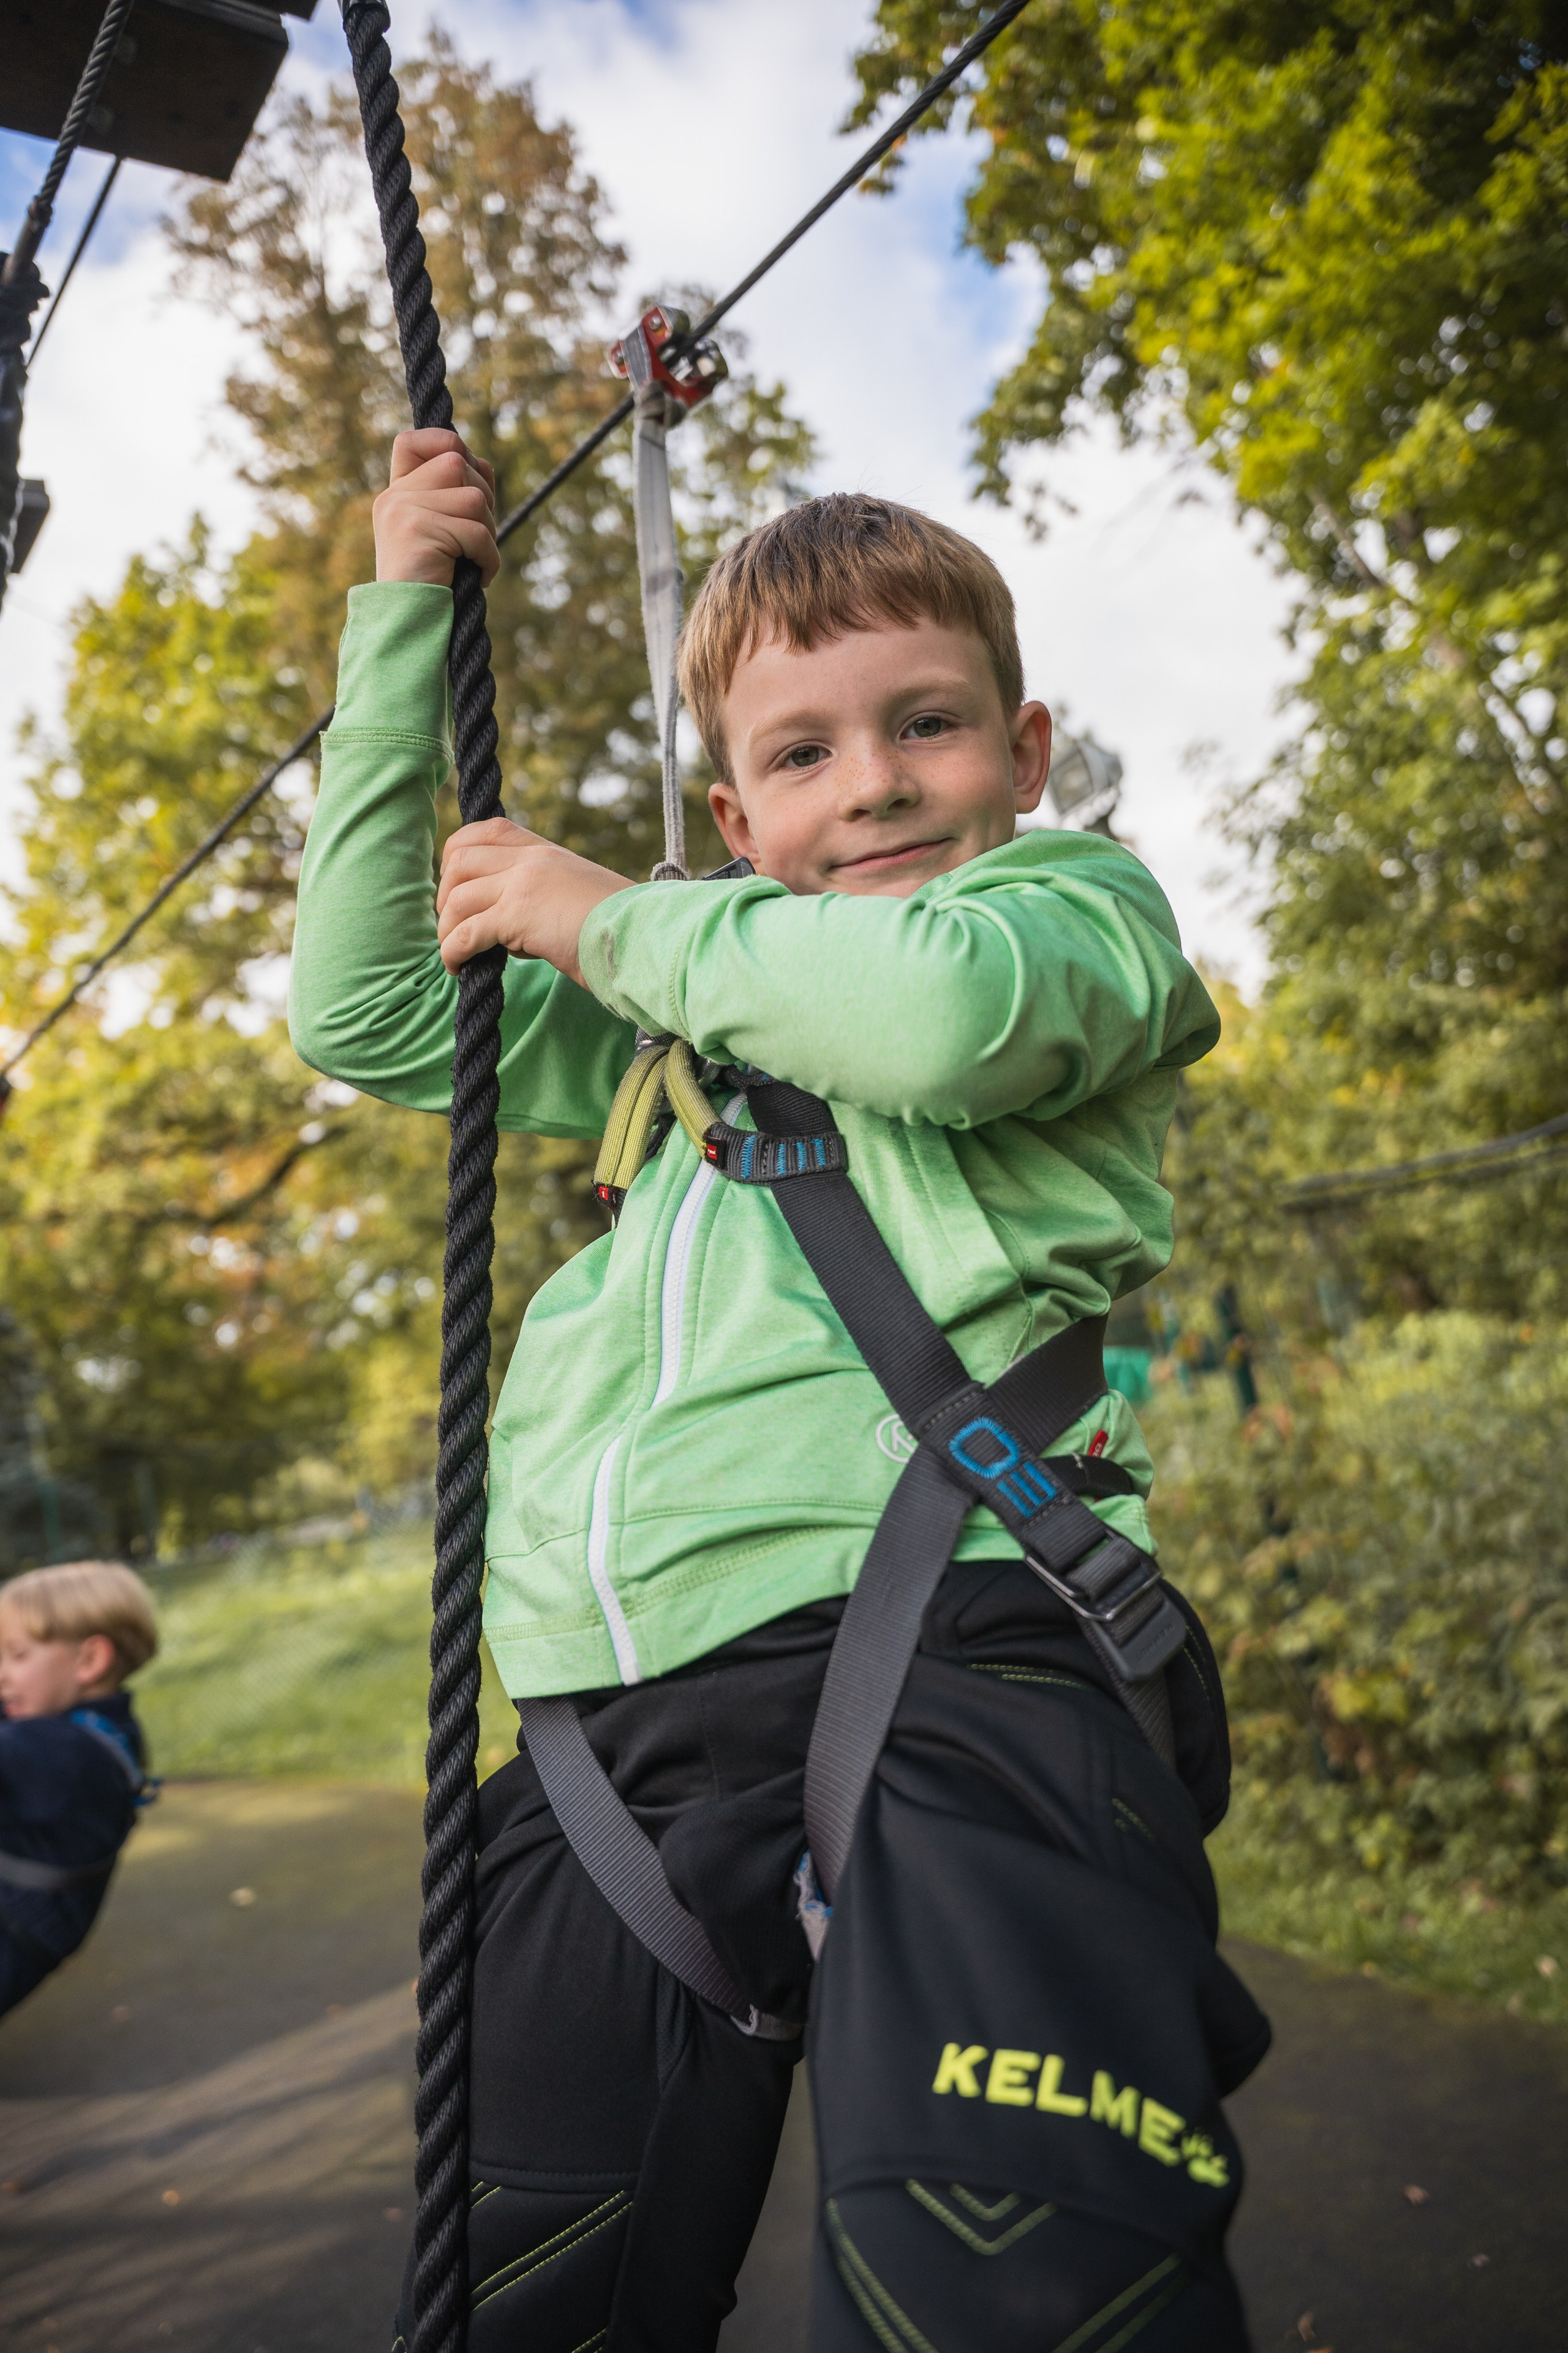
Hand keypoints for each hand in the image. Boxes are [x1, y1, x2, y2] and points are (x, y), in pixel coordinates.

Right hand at [374, 427, 498, 586]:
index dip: (447, 444)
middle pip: (457, 464)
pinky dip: (489, 557)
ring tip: (476, 560)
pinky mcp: (417, 531)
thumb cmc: (433, 587)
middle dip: (484, 499)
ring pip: (473, 497)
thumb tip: (482, 465)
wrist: (408, 629)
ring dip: (489, 532)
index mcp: (396, 493)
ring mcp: (403, 511)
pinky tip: (481, 576)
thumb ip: (451, 496)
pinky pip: (476, 531)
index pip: (414, 440)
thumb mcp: (439, 533)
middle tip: (479, 538)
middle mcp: (395, 497)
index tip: (466, 476)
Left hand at [437, 818, 632, 984]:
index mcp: (544, 850)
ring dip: (446, 928)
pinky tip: (457, 968)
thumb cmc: (619, 928)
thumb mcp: (575, 897)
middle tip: (452, 925)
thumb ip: (542, 899)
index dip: (456, 857)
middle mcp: (531, 859)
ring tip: (454, 954)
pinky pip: (466, 932)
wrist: (644, 936)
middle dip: (445, 895)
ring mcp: (523, 884)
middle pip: (458, 860)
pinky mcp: (519, 916)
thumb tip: (508, 933)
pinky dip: (453, 951)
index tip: (456, 888)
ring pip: (457, 897)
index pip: (484, 832)